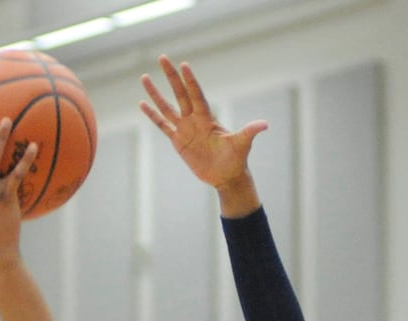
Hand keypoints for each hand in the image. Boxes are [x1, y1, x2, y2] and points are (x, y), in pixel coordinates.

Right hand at [140, 55, 266, 191]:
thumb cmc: (235, 159)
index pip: (196, 95)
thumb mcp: (242, 144)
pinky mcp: (177, 141)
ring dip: (155, 93)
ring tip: (144, 77)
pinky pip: (162, 125)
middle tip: (162, 58)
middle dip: (171, 76)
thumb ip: (249, 132)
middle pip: (180, 94)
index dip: (190, 81)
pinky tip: (142, 104)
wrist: (225, 175)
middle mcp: (194, 119)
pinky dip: (152, 115)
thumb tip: (264, 125)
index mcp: (207, 117)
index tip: (184, 65)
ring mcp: (184, 129)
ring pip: (166, 107)